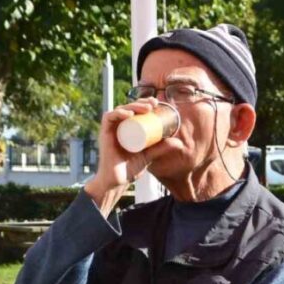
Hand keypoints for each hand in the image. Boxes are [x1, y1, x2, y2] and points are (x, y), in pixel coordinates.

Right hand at [85, 99, 177, 214]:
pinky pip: (108, 118)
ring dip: (133, 106)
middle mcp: (118, 126)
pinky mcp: (104, 133)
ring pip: (120, 110)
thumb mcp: (150, 156)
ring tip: (146, 109)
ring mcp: (111, 129)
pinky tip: (129, 114)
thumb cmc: (130, 168)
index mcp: (127, 128)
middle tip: (153, 104)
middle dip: (141, 102)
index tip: (157, 103)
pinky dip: (118, 113)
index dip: (145, 103)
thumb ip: (162, 148)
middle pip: (128, 107)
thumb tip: (179, 142)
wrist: (117, 181)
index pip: (135, 110)